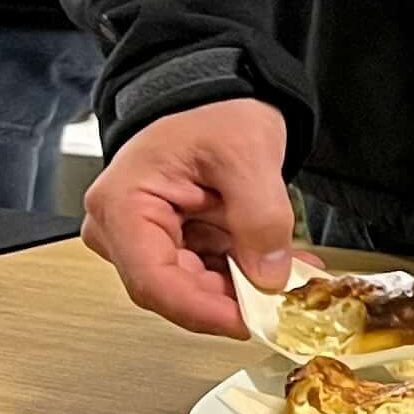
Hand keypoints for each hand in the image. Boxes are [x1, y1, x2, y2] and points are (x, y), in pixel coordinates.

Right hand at [83, 98, 295, 337]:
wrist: (212, 93)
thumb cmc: (213, 110)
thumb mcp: (247, 154)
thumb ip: (260, 216)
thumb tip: (269, 277)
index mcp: (123, 204)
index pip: (153, 280)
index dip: (202, 310)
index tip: (248, 321)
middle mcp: (120, 228)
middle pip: (173, 290)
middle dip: (232, 299)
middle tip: (284, 301)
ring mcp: (143, 238)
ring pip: (194, 287)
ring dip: (245, 287)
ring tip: (294, 274)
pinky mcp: (168, 242)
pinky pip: (206, 271)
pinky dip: (245, 272)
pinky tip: (282, 264)